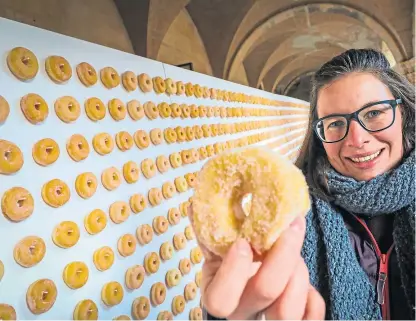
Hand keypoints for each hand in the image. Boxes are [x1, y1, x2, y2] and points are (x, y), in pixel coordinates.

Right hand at [189, 208, 324, 319]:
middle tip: (291, 226)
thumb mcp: (217, 251)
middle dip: (282, 254)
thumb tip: (196, 204)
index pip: (220, 299)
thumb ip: (210, 231)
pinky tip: (305, 280)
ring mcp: (268, 317)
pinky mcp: (294, 318)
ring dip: (298, 271)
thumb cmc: (231, 265)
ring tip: (296, 253)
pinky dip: (313, 298)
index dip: (233, 270)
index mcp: (218, 295)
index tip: (242, 241)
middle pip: (264, 291)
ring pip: (289, 307)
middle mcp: (242, 312)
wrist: (246, 288)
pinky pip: (311, 316)